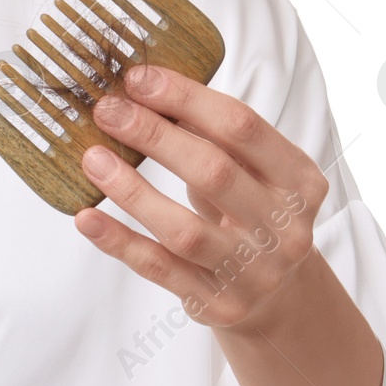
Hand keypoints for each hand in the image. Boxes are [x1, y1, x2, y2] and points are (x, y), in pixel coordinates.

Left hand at [72, 64, 330, 331]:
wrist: (283, 297)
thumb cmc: (253, 212)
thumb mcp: (253, 171)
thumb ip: (214, 135)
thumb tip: (142, 90)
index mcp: (298, 180)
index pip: (241, 127)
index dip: (186, 98)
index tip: (137, 79)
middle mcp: (283, 227)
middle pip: (213, 171)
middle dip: (154, 135)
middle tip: (107, 111)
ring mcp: (252, 271)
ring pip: (185, 229)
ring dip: (133, 190)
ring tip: (92, 159)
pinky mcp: (218, 305)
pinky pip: (160, 269)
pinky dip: (120, 242)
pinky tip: (87, 217)